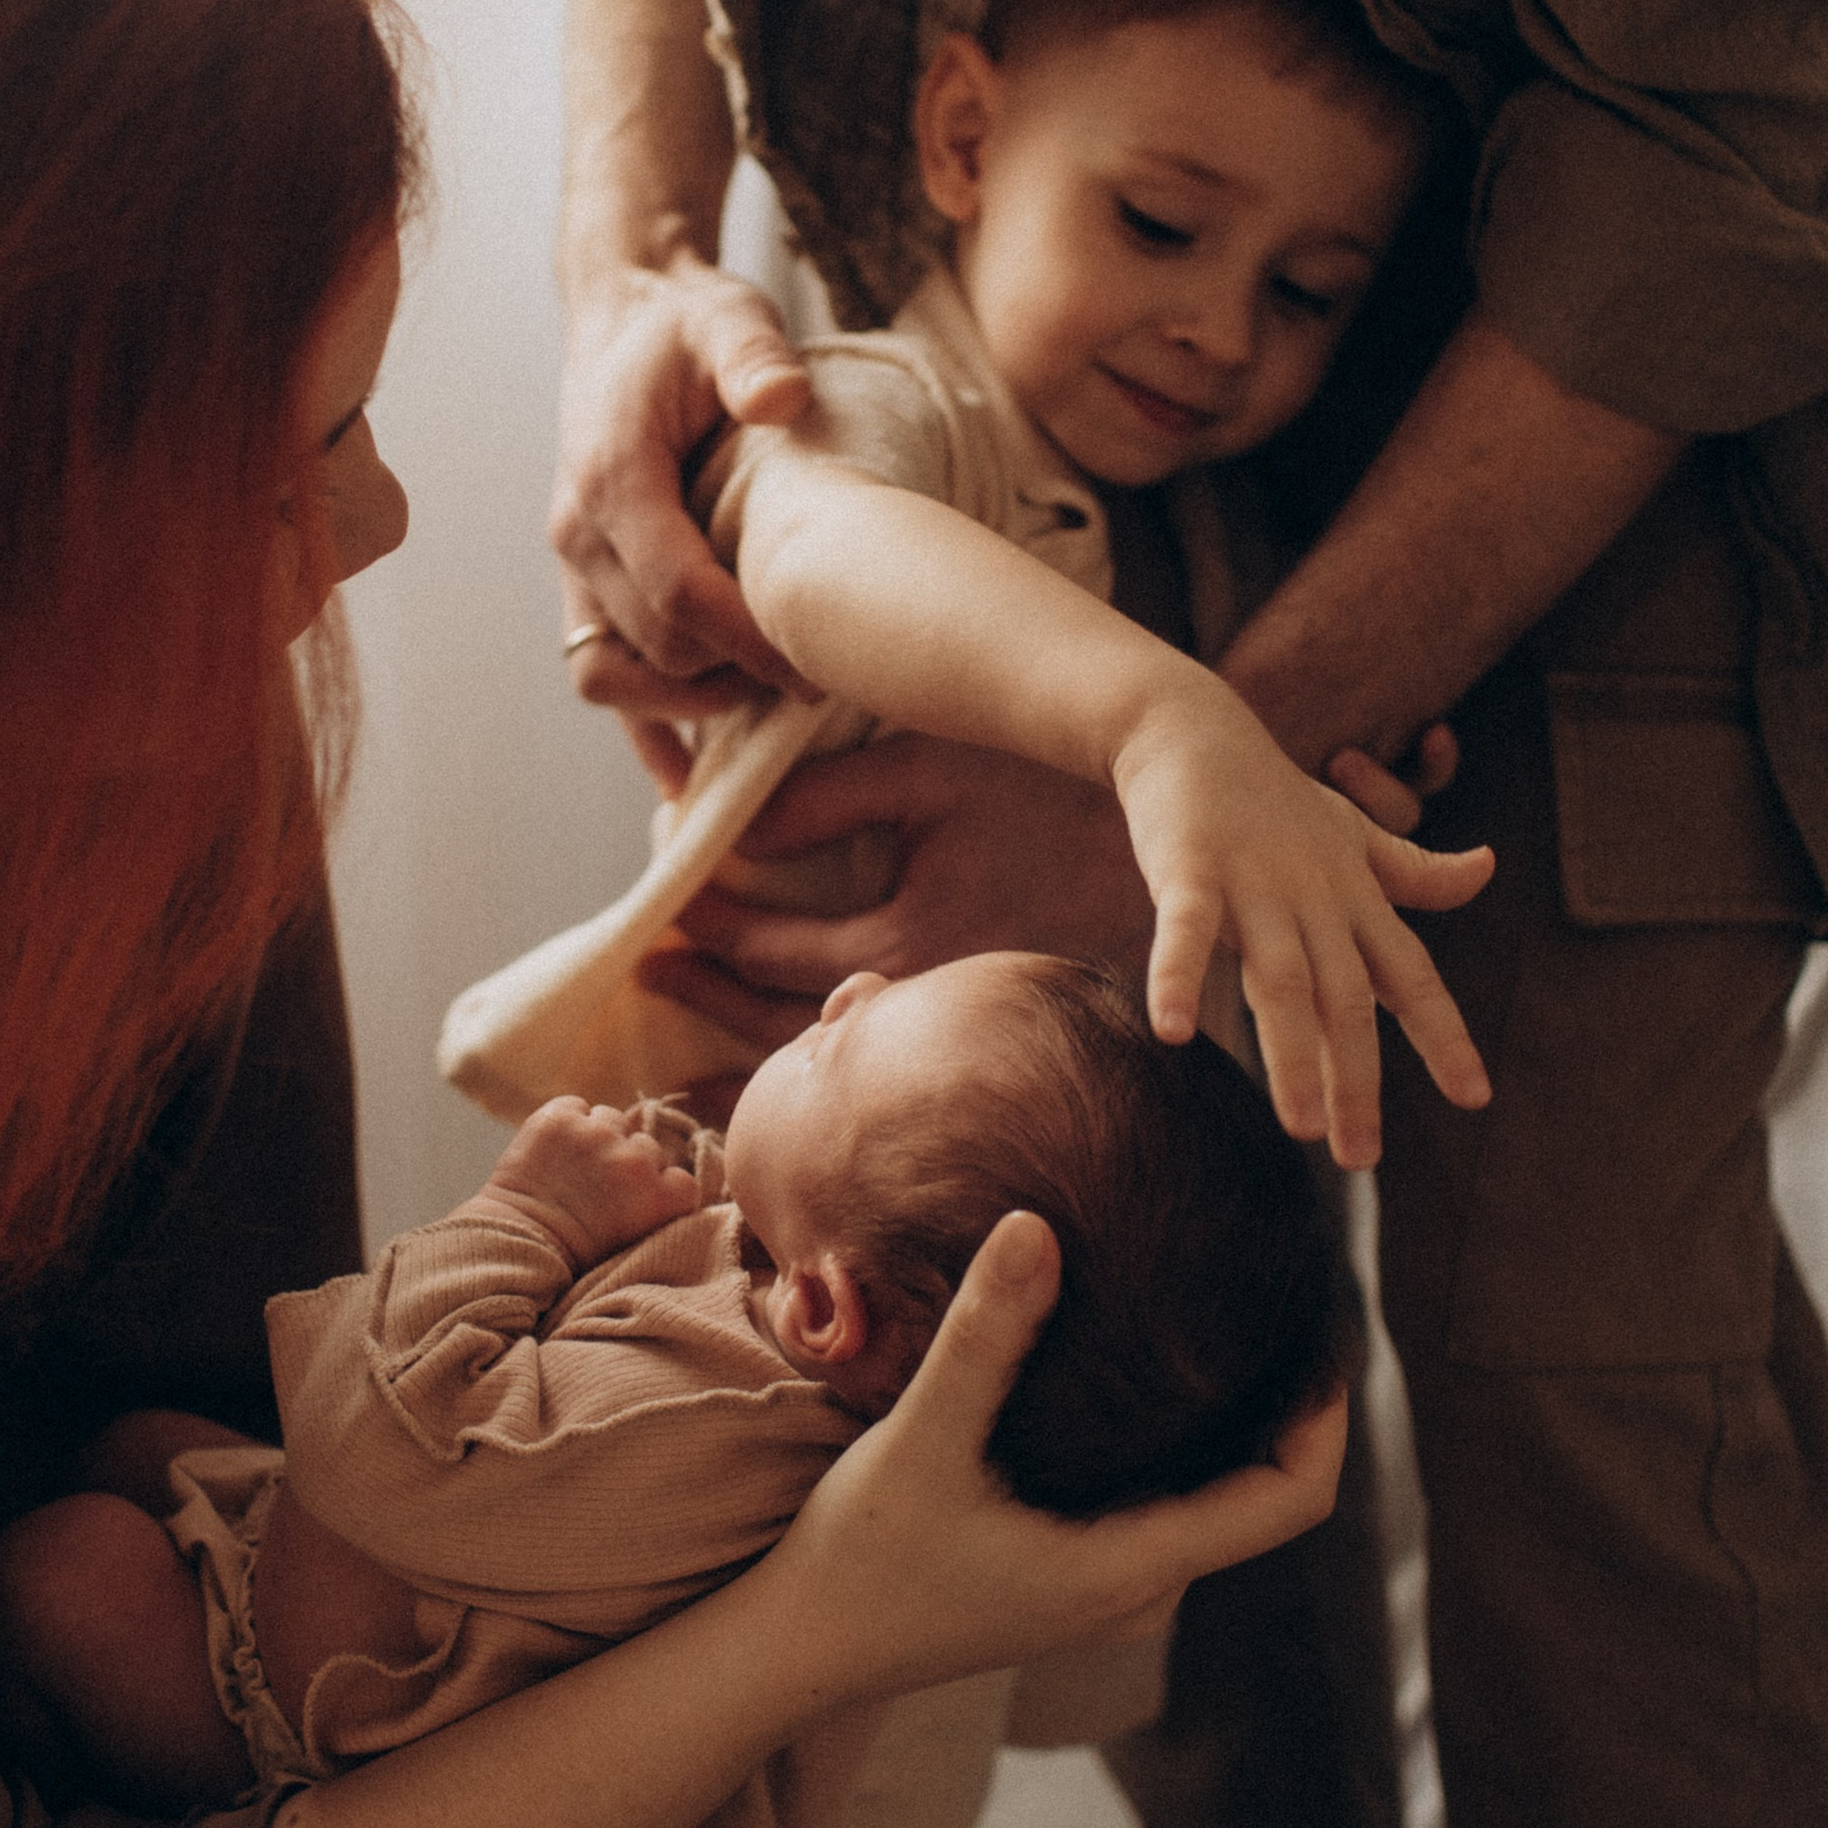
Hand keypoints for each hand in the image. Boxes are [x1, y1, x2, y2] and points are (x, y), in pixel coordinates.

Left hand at [484, 1097, 701, 1266]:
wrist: (517, 1244)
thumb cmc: (574, 1252)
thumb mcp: (635, 1237)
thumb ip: (656, 1201)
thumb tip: (666, 1170)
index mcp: (662, 1197)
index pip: (679, 1177)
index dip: (656, 1186)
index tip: (633, 1202)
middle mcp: (634, 1160)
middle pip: (644, 1145)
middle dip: (625, 1161)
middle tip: (597, 1187)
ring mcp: (596, 1135)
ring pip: (611, 1119)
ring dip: (597, 1136)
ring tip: (572, 1165)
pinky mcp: (560, 1118)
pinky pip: (575, 1105)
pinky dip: (566, 1121)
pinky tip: (553, 1149)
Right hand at [553, 255, 813, 705]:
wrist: (623, 317)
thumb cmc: (686, 326)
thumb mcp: (729, 318)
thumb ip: (753, 357)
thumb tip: (780, 398)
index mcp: (613, 477)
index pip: (677, 591)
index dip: (748, 640)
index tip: (818, 665)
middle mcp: (579, 532)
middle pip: (654, 647)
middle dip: (734, 676)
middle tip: (818, 680)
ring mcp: (573, 565)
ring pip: (612, 676)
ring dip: (687, 704)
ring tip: (766, 703)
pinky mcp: (582, 585)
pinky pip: (597, 674)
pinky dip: (641, 725)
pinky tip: (689, 778)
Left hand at [636, 733, 1153, 1058]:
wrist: (1177, 841)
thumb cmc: (1050, 786)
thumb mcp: (931, 770)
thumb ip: (825, 802)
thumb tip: (731, 838)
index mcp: (908, 937)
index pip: (767, 948)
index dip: (704, 924)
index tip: (663, 898)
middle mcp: (928, 1004)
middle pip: (779, 1026)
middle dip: (706, 997)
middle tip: (651, 967)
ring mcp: (957, 1025)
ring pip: (830, 1057)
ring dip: (750, 1039)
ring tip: (695, 1016)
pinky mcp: (981, 1021)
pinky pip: (882, 1056)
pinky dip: (820, 1057)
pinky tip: (789, 1051)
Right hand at [777, 1214, 1350, 1695]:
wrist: (798, 1649)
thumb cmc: (861, 1559)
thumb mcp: (923, 1438)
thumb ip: (985, 1336)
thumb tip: (1037, 1226)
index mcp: (1129, 1570)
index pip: (1287, 1501)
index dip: (1327, 1419)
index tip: (1324, 1330)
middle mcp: (1137, 1591)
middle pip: (1263, 1497)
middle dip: (1288, 1406)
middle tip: (1281, 1298)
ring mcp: (1106, 1591)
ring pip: (1212, 1501)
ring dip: (1234, 1424)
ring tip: (1227, 1321)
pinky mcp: (1071, 1577)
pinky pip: (1164, 1505)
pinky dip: (1182, 1444)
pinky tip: (1147, 1377)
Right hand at [1110, 675, 1492, 1168]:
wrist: (1192, 726)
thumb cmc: (1274, 794)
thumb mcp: (1353, 833)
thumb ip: (1414, 870)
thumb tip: (1488, 869)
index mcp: (1355, 898)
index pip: (1412, 975)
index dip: (1444, 1035)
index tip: (1475, 1097)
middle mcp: (1315, 896)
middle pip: (1346, 998)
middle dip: (1357, 1080)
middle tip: (1359, 1157)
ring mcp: (1254, 881)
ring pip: (1280, 978)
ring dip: (1292, 1053)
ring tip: (1300, 1126)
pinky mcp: (1188, 865)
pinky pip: (1186, 930)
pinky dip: (1180, 977)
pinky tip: (1176, 1032)